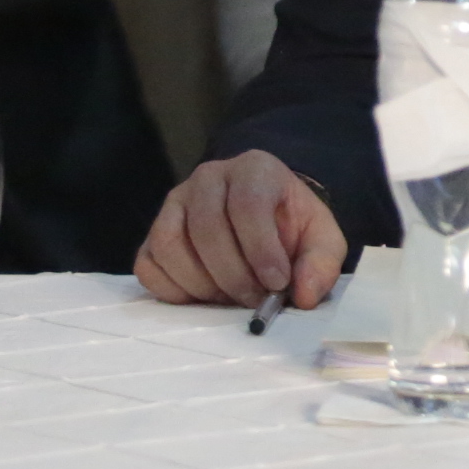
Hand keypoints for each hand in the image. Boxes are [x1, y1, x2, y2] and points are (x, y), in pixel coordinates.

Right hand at [135, 151, 346, 308]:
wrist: (268, 223)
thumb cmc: (292, 228)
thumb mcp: (321, 241)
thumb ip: (320, 264)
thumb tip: (304, 295)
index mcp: (254, 169)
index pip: (246, 203)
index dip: (260, 248)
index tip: (277, 283)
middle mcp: (208, 178)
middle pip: (206, 227)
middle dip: (232, 275)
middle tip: (254, 300)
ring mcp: (174, 204)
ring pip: (170, 245)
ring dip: (201, 284)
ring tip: (230, 298)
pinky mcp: (153, 234)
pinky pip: (147, 265)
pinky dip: (173, 291)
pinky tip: (202, 298)